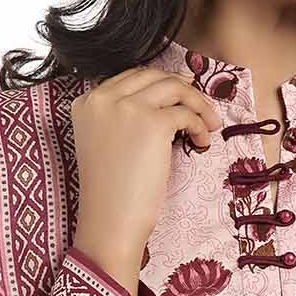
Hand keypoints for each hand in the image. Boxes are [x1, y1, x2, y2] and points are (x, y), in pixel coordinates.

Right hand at [70, 65, 222, 295]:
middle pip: (153, 75)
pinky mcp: (153, 122)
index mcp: (87, 102)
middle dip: (181, 89)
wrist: (110, 220)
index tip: (178, 99)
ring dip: (198, 103)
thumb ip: (120, 117)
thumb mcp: (105, 142)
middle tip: (199, 106)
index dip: (159, 86)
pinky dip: (200, 124)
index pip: (130, 78)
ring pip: (174, 87)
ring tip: (209, 124)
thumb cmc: (111, 191)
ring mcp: (128, 107)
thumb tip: (163, 101)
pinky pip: (186, 113)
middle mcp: (103, 98)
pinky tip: (201, 141)